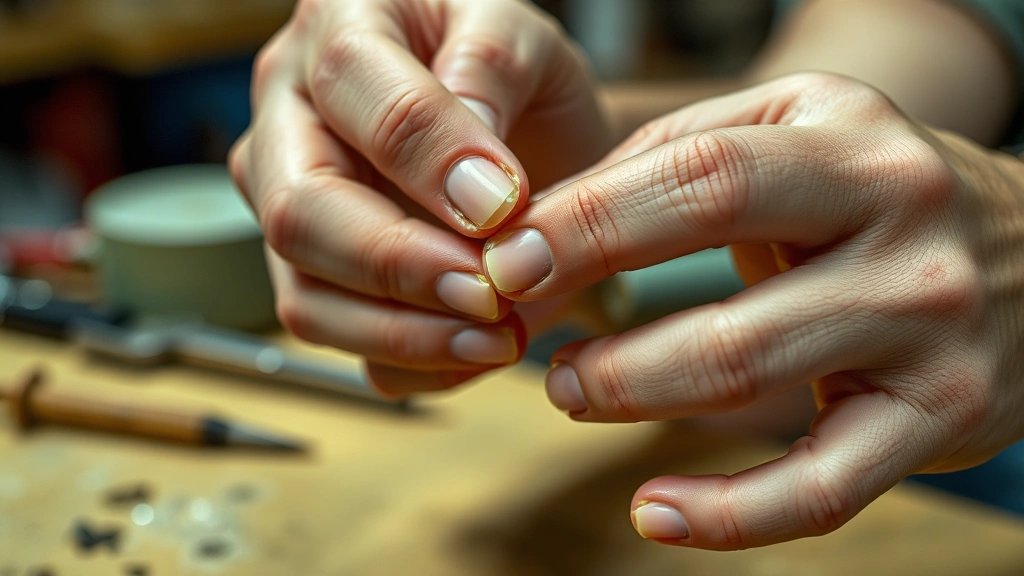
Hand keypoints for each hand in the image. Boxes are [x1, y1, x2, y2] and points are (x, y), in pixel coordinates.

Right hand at [229, 0, 610, 394]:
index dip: (426, 160)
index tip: (503, 208)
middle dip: (400, 266)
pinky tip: (470, 351)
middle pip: (300, 214)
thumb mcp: (520, 35)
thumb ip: (494, 72)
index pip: (350, 91)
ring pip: (306, 297)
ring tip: (496, 337)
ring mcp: (290, 208)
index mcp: (335, 30)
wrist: (523, 125)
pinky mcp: (315, 276)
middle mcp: (289, 122)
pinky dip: (407, 363)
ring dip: (404, 333)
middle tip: (491, 292)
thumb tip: (472, 183)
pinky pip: (340, 340)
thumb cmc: (512, 72)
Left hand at [482, 73, 1023, 547]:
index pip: (697, 176)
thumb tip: (538, 230)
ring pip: (753, 377)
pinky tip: (653, 513)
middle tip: (523, 336)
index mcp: (846, 137)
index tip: (507, 264)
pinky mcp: (941, 418)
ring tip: (573, 391)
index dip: (587, 223)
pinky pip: (824, 490)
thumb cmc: (868, 192)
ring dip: (636, 393)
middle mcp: (901, 221)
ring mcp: (928, 326)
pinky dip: (729, 516)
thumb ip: (667, 159)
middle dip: (598, 313)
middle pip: (723, 273)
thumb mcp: (787, 133)